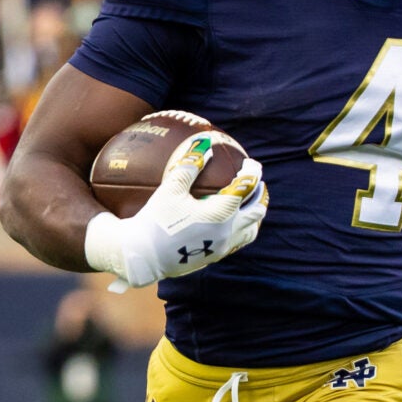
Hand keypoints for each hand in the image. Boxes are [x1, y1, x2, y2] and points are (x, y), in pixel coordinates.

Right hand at [84, 133, 267, 291]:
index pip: (246, 189)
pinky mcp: (212, 258)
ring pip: (250, 231)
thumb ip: (189, 165)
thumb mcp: (170, 189)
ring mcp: (221, 248)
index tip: (250, 163)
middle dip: (259, 194)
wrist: (142, 257)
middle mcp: (227, 233)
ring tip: (249, 203)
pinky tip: (229, 222)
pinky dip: (240, 228)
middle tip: (255, 182)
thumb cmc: (155, 220)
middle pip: (257, 212)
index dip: (252, 173)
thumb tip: (205, 143)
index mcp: (220, 214)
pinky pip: (236, 242)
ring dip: (253, 215)